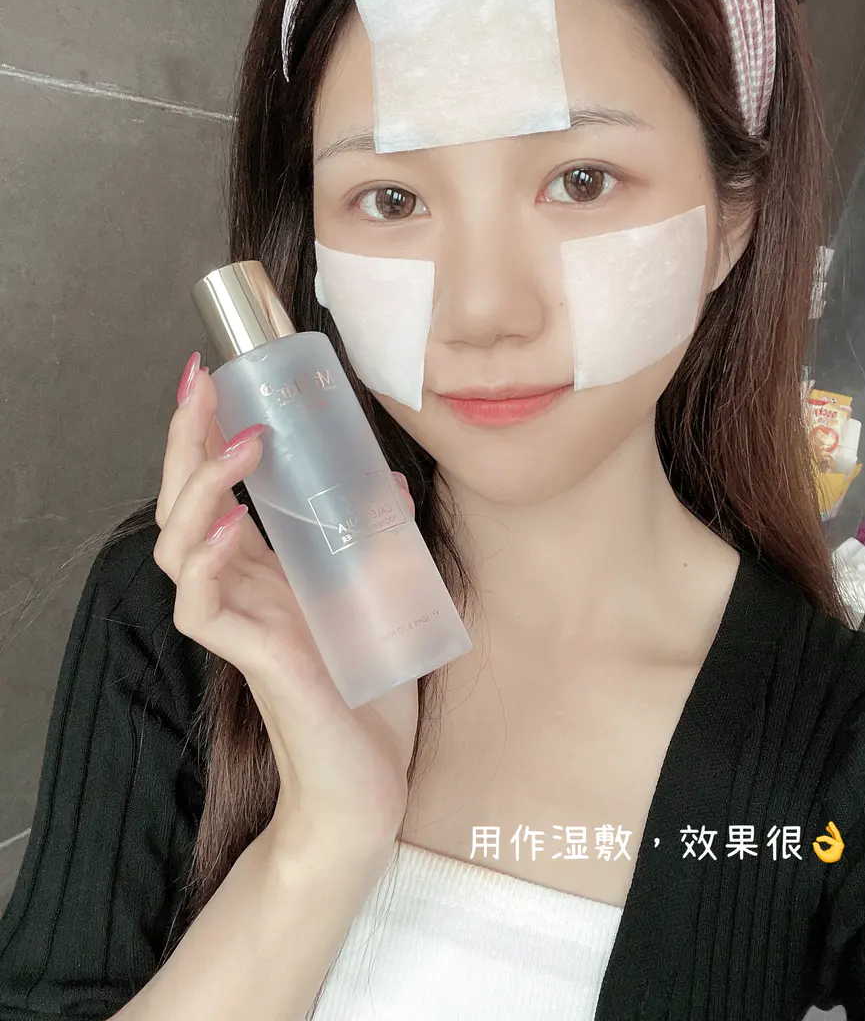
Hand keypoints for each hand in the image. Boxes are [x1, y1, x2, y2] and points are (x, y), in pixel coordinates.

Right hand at [153, 354, 419, 852]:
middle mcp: (239, 590)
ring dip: (201, 488)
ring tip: (238, 442)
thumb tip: (390, 481)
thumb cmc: (368, 695)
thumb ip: (377, 543)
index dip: (203, 435)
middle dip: (185, 440)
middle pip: (182, 504)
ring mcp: (239, 623)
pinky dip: (210, 558)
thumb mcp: (379, 598)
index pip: (213, 491)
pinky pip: (202, 605)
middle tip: (202, 382)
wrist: (370, 784)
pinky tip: (231, 522)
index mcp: (262, 572)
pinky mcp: (252, 659)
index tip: (215, 374)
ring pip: (178, 546)